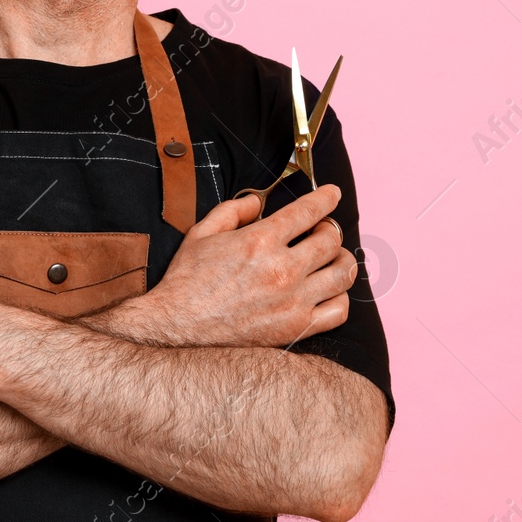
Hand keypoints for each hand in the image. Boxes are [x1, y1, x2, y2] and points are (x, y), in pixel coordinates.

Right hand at [121, 185, 355, 347]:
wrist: (178, 326)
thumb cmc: (187, 279)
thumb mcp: (201, 233)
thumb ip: (232, 210)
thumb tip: (258, 201)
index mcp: (259, 241)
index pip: (307, 212)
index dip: (325, 198)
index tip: (333, 193)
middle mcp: (282, 269)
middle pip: (330, 240)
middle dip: (331, 228)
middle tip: (323, 229)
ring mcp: (293, 301)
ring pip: (342, 274)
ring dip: (343, 259)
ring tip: (334, 257)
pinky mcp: (296, 327)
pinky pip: (339, 310)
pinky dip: (341, 296)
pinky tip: (329, 290)